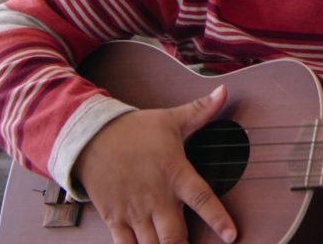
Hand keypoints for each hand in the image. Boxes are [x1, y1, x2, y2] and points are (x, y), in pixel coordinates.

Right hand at [72, 86, 237, 243]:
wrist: (90, 137)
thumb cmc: (134, 129)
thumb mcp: (170, 119)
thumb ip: (200, 111)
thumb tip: (223, 92)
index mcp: (174, 173)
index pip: (201, 198)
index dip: (218, 219)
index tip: (232, 236)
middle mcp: (155, 196)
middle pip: (174, 236)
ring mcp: (134, 210)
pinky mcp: (115, 218)